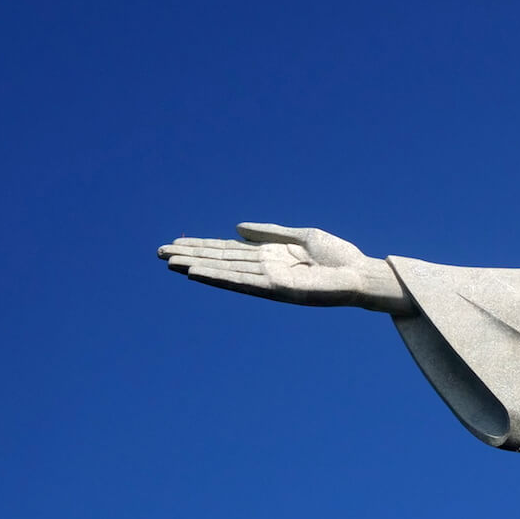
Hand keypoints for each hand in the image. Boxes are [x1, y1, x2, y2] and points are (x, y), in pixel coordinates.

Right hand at [156, 223, 411, 313]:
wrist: (362, 275)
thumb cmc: (339, 257)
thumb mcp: (301, 237)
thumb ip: (269, 233)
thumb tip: (236, 228)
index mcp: (270, 257)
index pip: (228, 251)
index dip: (201, 247)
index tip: (175, 243)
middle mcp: (265, 270)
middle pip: (220, 261)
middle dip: (190, 256)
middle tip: (158, 253)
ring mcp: (269, 281)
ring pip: (226, 272)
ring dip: (197, 268)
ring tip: (170, 263)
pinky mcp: (278, 290)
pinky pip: (243, 283)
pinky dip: (220, 278)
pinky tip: (198, 273)